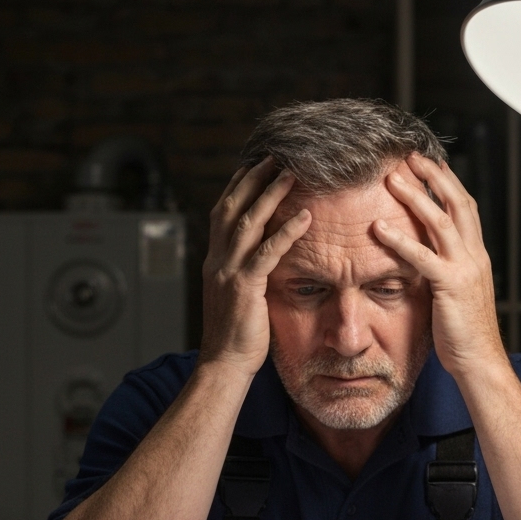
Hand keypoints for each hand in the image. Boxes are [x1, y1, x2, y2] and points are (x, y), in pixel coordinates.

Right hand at [199, 159, 311, 375]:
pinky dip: (287, 232)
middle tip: (275, 155)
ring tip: (292, 173)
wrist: (223, 364)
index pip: (224, 213)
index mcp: (215, 260)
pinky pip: (268, 252)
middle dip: (254, 178)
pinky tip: (305, 217)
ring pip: (249, 222)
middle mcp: (217, 260)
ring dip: (271, 194)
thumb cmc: (236, 336)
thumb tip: (265, 259)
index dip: (239, 186)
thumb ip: (247, 273)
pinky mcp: (244, 287)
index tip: (256, 165)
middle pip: (233, 207)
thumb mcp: (238, 297)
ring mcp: (228, 272)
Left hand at [374, 154, 503, 378]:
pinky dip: (399, 240)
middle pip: (457, 202)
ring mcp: (465, 269)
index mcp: (477, 256)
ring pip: (440, 221)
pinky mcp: (451, 286)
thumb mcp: (455, 295)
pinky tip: (378, 228)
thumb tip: (425, 260)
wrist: (480, 361)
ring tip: (391, 179)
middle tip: (410, 156)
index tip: (428, 164)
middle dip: (433, 176)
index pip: (465, 208)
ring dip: (414, 197)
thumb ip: (444, 272)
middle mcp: (475, 256)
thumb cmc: (464, 334)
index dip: (447, 183)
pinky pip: (422, 257)